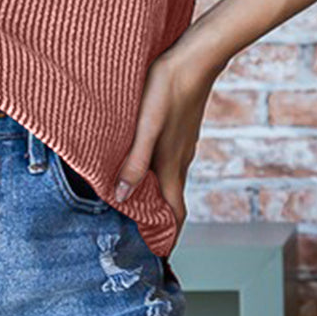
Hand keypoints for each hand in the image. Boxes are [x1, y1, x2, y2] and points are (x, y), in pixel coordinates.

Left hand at [113, 40, 225, 229]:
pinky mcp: (180, 130)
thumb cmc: (167, 90)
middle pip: (172, 202)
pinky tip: (141, 164)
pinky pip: (169, 162)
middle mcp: (181, 161)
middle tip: (140, 236)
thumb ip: (135, 163)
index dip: (169, 238)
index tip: (159, 257)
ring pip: (170, 181)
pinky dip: (157, 175)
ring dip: (157, 198)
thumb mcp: (145, 128)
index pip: (176, 215)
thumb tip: (120, 197)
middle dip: (160, 222)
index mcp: (172, 167)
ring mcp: (183, 145)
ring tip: (136, 205)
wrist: (195, 58)